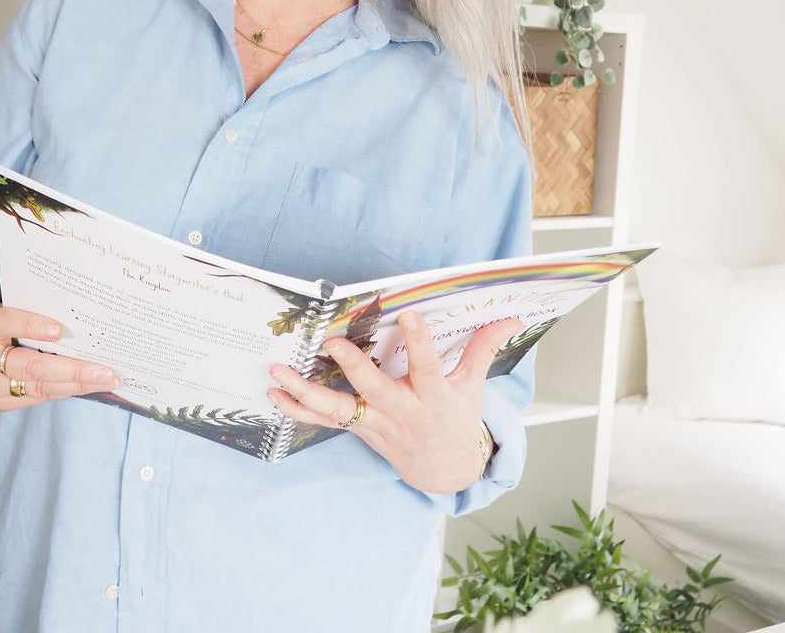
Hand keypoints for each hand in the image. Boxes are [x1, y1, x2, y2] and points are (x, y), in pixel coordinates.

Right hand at [0, 262, 119, 411]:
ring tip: (105, 380)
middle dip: (73, 370)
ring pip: (36, 387)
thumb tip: (82, 323)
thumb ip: (32, 313)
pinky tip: (86, 385)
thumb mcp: (5, 305)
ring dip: (75, 385)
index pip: (4, 323)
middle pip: (28, 365)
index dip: (31, 326)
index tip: (59, 330)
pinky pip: (34, 397)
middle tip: (105, 370)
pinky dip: (63, 390)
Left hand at [267, 311, 522, 492]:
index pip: (428, 367)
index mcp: (432, 397)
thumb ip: (483, 347)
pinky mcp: (356, 429)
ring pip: (337, 410)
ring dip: (304, 391)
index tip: (408, 315)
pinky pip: (322, 422)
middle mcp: (400, 411)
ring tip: (277, 371)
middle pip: (374, 390)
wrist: (442, 469)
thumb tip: (512, 315)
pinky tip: (272, 392)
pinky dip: (295, 410)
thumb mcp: (472, 386)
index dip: (420, 342)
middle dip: (353, 368)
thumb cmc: (455, 418)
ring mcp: (374, 423)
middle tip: (331, 343)